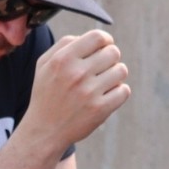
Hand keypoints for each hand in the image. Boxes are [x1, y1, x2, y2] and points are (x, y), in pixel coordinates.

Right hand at [20, 30, 130, 149]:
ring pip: (121, 70)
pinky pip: (124, 91)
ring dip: (115, 75)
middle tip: (102, 68)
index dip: (105, 40)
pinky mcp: (100, 109)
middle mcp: (76, 74)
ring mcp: (89, 92)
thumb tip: (90, 37)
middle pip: (113, 52)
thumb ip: (64, 44)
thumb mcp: (44, 64)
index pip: (98, 37)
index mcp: (63, 59)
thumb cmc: (46, 94)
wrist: (45, 131)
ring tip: (103, 82)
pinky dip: (119, 92)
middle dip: (110, 58)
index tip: (104, 47)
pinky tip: (106, 95)